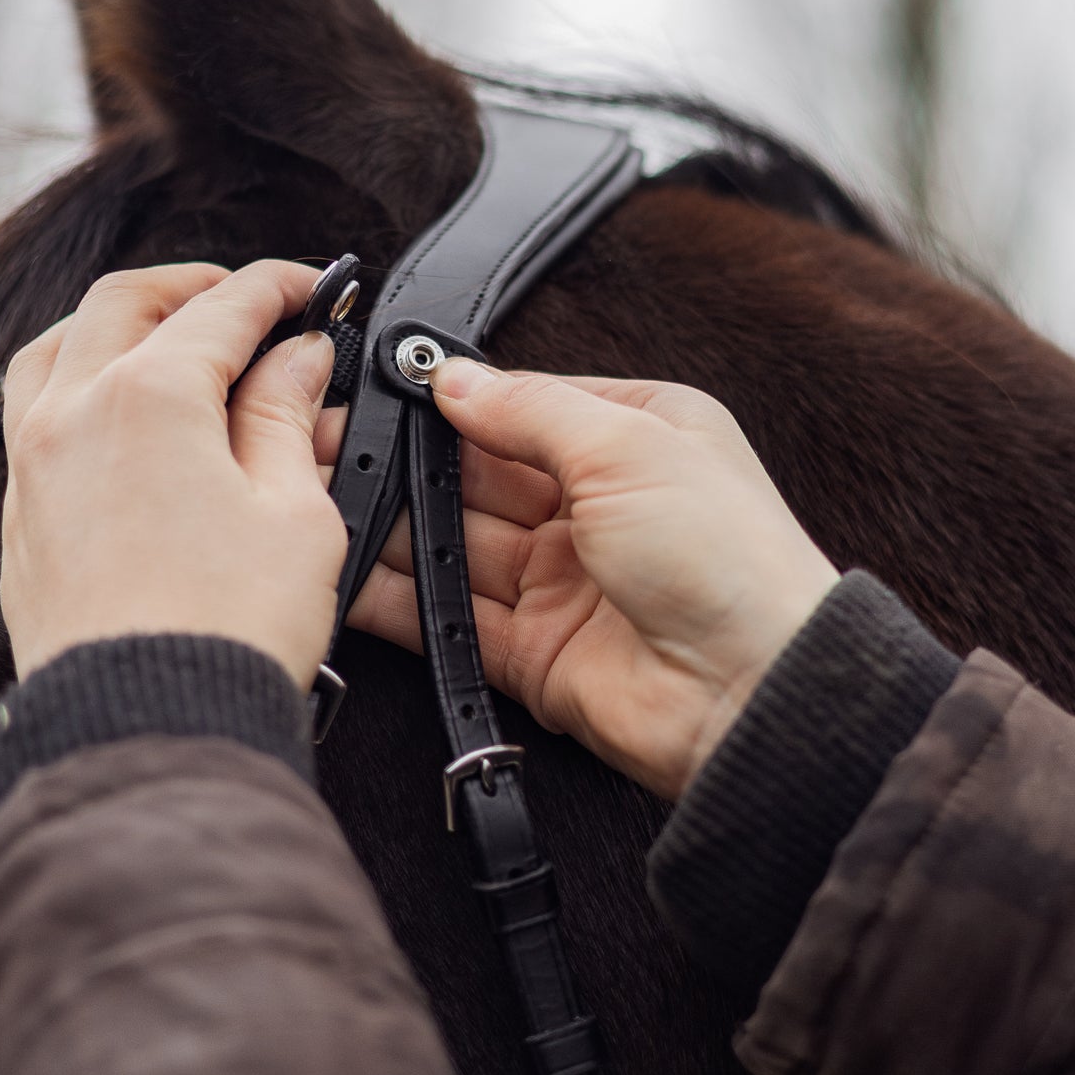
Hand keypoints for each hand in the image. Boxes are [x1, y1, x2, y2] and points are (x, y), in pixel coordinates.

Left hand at [1, 260, 344, 688]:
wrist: (146, 725)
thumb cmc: (228, 629)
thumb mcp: (294, 512)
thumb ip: (287, 416)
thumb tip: (297, 359)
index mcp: (148, 396)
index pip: (222, 309)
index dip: (278, 289)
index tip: (315, 290)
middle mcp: (73, 413)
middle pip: (125, 304)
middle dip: (193, 287)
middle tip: (249, 300)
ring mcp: (34, 466)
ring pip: (57, 347)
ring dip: (116, 324)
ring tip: (168, 337)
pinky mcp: (22, 519)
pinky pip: (32, 413)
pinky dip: (76, 382)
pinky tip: (117, 411)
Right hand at [329, 362, 837, 798]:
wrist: (756, 697)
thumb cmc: (728, 559)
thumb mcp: (629, 444)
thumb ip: (531, 408)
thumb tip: (453, 377)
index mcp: (635, 437)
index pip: (522, 404)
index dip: (449, 399)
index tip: (375, 387)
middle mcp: (595, 506)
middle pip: (476, 474)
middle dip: (402, 461)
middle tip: (324, 444)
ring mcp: (561, 580)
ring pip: (453, 544)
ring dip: (388, 526)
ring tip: (319, 502)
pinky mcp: (533, 651)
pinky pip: (449, 618)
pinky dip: (396, 600)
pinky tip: (344, 575)